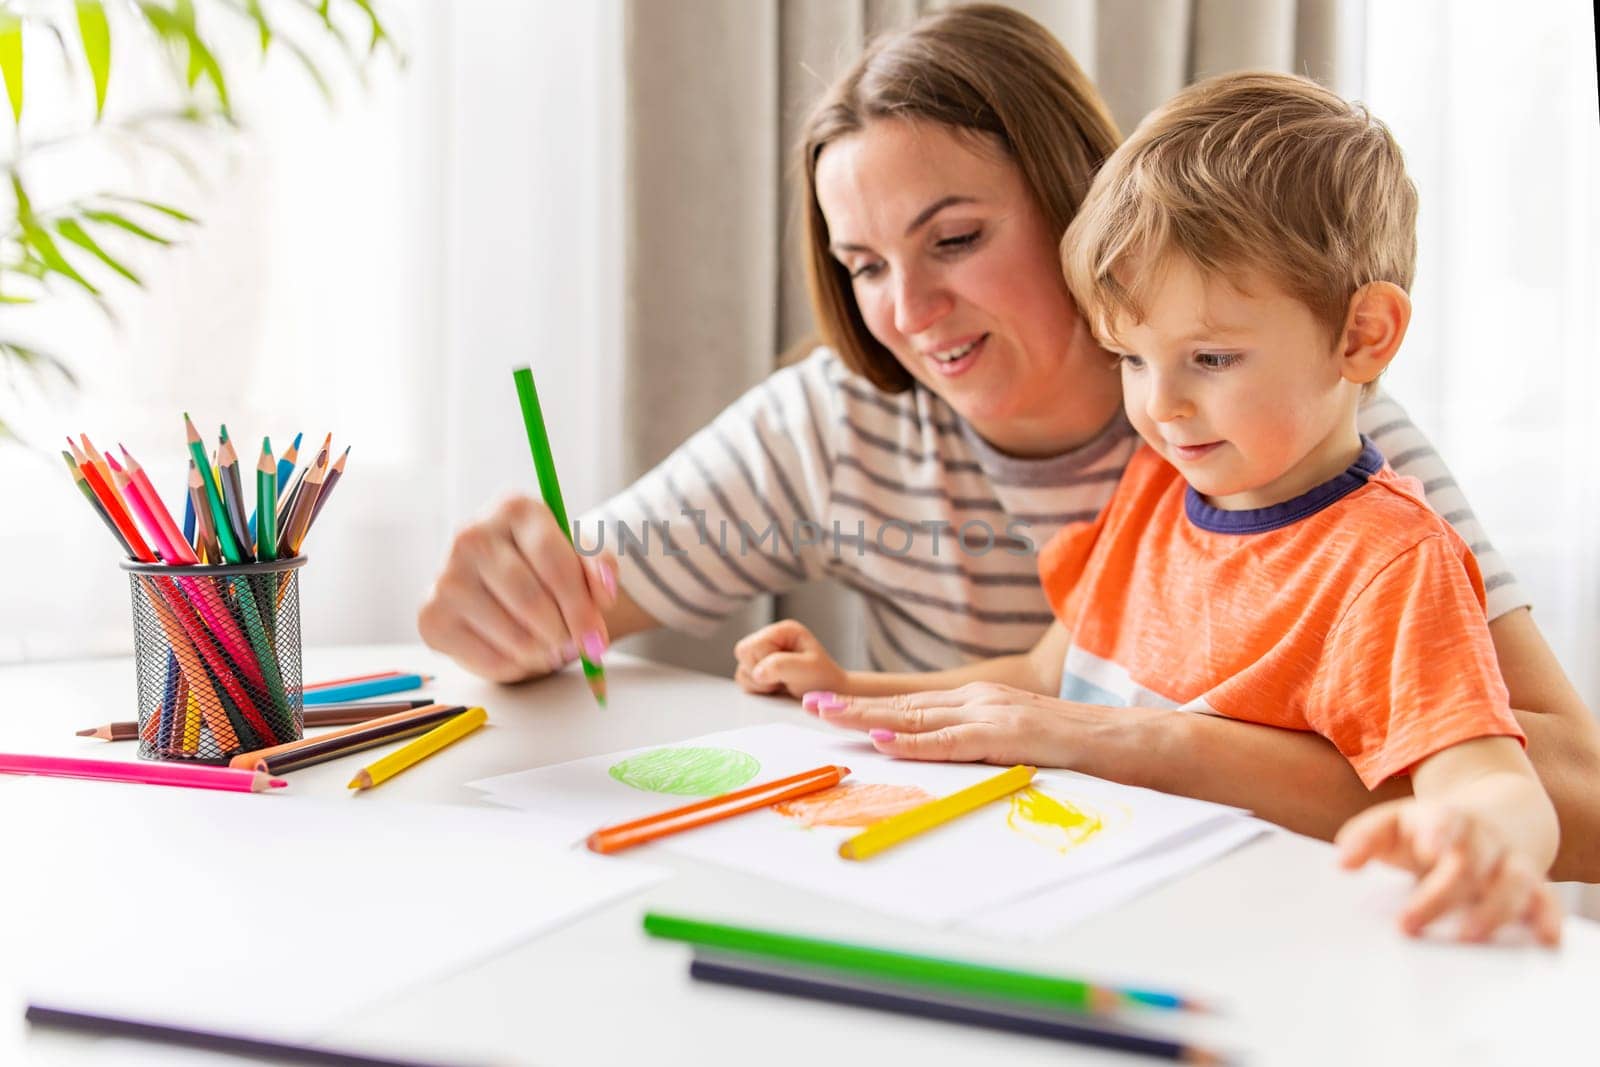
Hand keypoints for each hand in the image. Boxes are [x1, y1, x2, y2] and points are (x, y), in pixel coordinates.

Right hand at [417, 495, 617, 682]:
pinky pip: (489, 659)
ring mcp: (445, 575)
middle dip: (562, 633)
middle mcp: (472, 535)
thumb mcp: (577, 559)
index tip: (597, 637)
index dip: (581, 607)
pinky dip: (515, 667)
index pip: (554, 563)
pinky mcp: (431, 616)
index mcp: (515, 508)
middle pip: (531, 601)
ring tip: (548, 647)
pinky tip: (519, 653)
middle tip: (574, 646)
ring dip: (541, 653)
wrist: (497, 587)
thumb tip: (606, 595)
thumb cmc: (544, 569)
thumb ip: (599, 569)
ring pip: (512, 635)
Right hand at [733, 620, 846, 697]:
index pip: (755, 645)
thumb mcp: (807, 670)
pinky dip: (757, 688)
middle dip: (760, 672)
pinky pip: (744, 679)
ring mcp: (763, 654)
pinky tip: (775, 687)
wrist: (828, 696)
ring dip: (759, 683)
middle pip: (743, 652)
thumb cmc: (822, 680)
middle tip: (781, 680)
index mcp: (783, 631)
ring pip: (742, 668)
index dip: (765, 663)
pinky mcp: (759, 668)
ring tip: (781, 683)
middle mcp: (771, 638)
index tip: (785, 674)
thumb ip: (781, 666)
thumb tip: (758, 671)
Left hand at [800, 683, 1126, 768]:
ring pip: (918, 717)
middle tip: (808, 704)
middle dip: (852, 705)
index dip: (868, 705)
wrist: (1134, 740)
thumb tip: (948, 761)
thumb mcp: (1022, 741)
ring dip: (867, 717)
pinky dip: (914, 742)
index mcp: (983, 701)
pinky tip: (883, 741)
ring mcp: (995, 713)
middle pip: (905, 704)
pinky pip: (953, 741)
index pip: (914, 704)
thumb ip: (985, 744)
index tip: (827, 705)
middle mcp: (982, 699)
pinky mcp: (1011, 735)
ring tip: (826, 715)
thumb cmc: (1081, 749)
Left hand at [1336, 798, 1562, 945]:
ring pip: (1512, 882)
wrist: (1498, 814)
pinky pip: (1546, 901)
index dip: (1438, 832)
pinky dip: (1547, 918)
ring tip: (1467, 936)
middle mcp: (1483, 839)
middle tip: (1407, 925)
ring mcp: (1510, 861)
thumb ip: (1366, 836)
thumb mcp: (1397, 823)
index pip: (1445, 818)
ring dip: (1492, 909)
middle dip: (1440, 894)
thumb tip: (1342, 862)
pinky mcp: (1533, 887)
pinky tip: (1542, 938)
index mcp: (1447, 818)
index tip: (1426, 850)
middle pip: (1469, 862)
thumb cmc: (1432, 828)